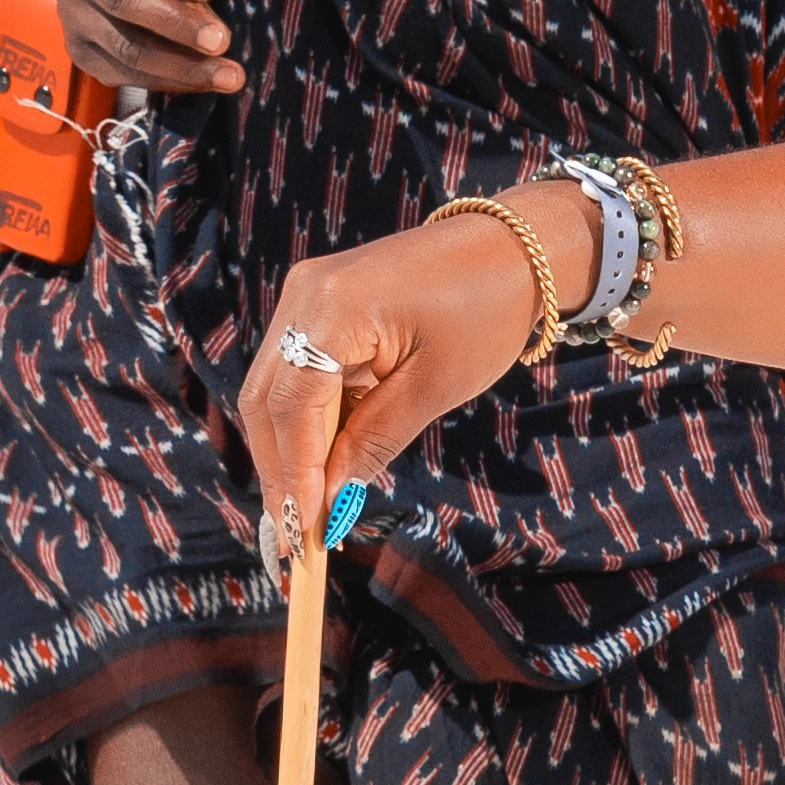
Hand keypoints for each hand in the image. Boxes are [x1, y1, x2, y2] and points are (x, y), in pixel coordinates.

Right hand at [239, 195, 568, 563]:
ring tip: (315, 511)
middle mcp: (304, 295)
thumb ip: (374, 441)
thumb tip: (330, 498)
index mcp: (332, 306)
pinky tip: (331, 465)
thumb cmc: (487, 311)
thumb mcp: (435, 387)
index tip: (303, 535)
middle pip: (268, 401)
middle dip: (283, 471)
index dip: (292, 475)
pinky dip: (313, 422)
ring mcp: (307, 296)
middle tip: (300, 536)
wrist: (516, 248)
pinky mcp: (320, 305)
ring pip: (277, 391)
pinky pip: (301, 373)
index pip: (291, 407)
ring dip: (294, 451)